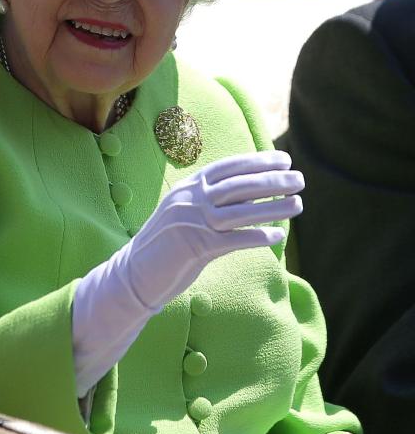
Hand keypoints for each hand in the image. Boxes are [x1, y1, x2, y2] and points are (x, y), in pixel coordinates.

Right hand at [124, 150, 302, 310]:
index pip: (229, 167)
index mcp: (188, 187)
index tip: (284, 160)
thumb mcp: (184, 212)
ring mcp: (192, 223)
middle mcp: (190, 200)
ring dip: (273, 207)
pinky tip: (277, 236)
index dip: (258, 161)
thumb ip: (209, 200)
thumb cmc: (165, 244)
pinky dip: (257, 236)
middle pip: (239, 185)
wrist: (134, 273)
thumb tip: (248, 194)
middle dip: (273, 180)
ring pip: (241, 211)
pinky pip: (234, 240)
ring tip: (297, 204)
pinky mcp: (195, 248)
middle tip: (299, 179)